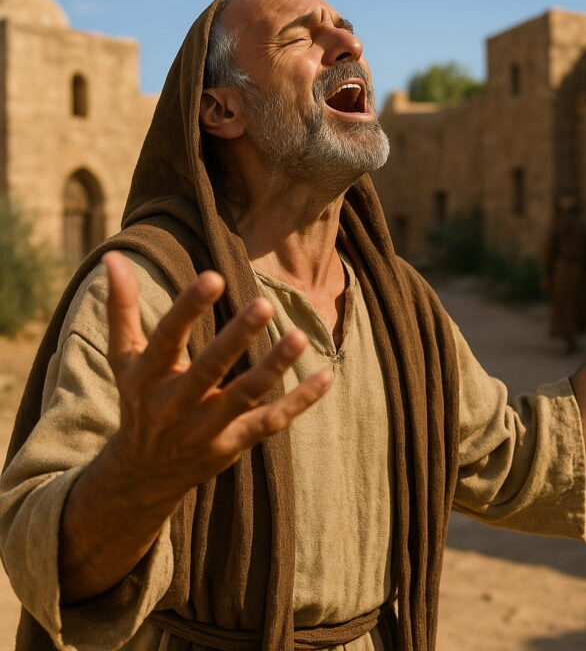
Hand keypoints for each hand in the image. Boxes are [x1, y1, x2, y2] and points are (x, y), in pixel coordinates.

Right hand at [102, 251, 331, 498]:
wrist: (142, 474)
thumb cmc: (138, 399)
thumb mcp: (123, 358)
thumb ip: (121, 308)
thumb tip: (113, 257)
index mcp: (145, 378)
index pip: (166, 338)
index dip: (188, 308)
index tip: (214, 276)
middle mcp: (173, 407)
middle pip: (207, 370)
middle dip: (235, 339)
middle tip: (263, 303)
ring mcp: (204, 430)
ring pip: (243, 398)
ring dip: (273, 368)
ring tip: (299, 337)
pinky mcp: (232, 445)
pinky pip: (270, 423)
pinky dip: (299, 402)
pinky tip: (326, 376)